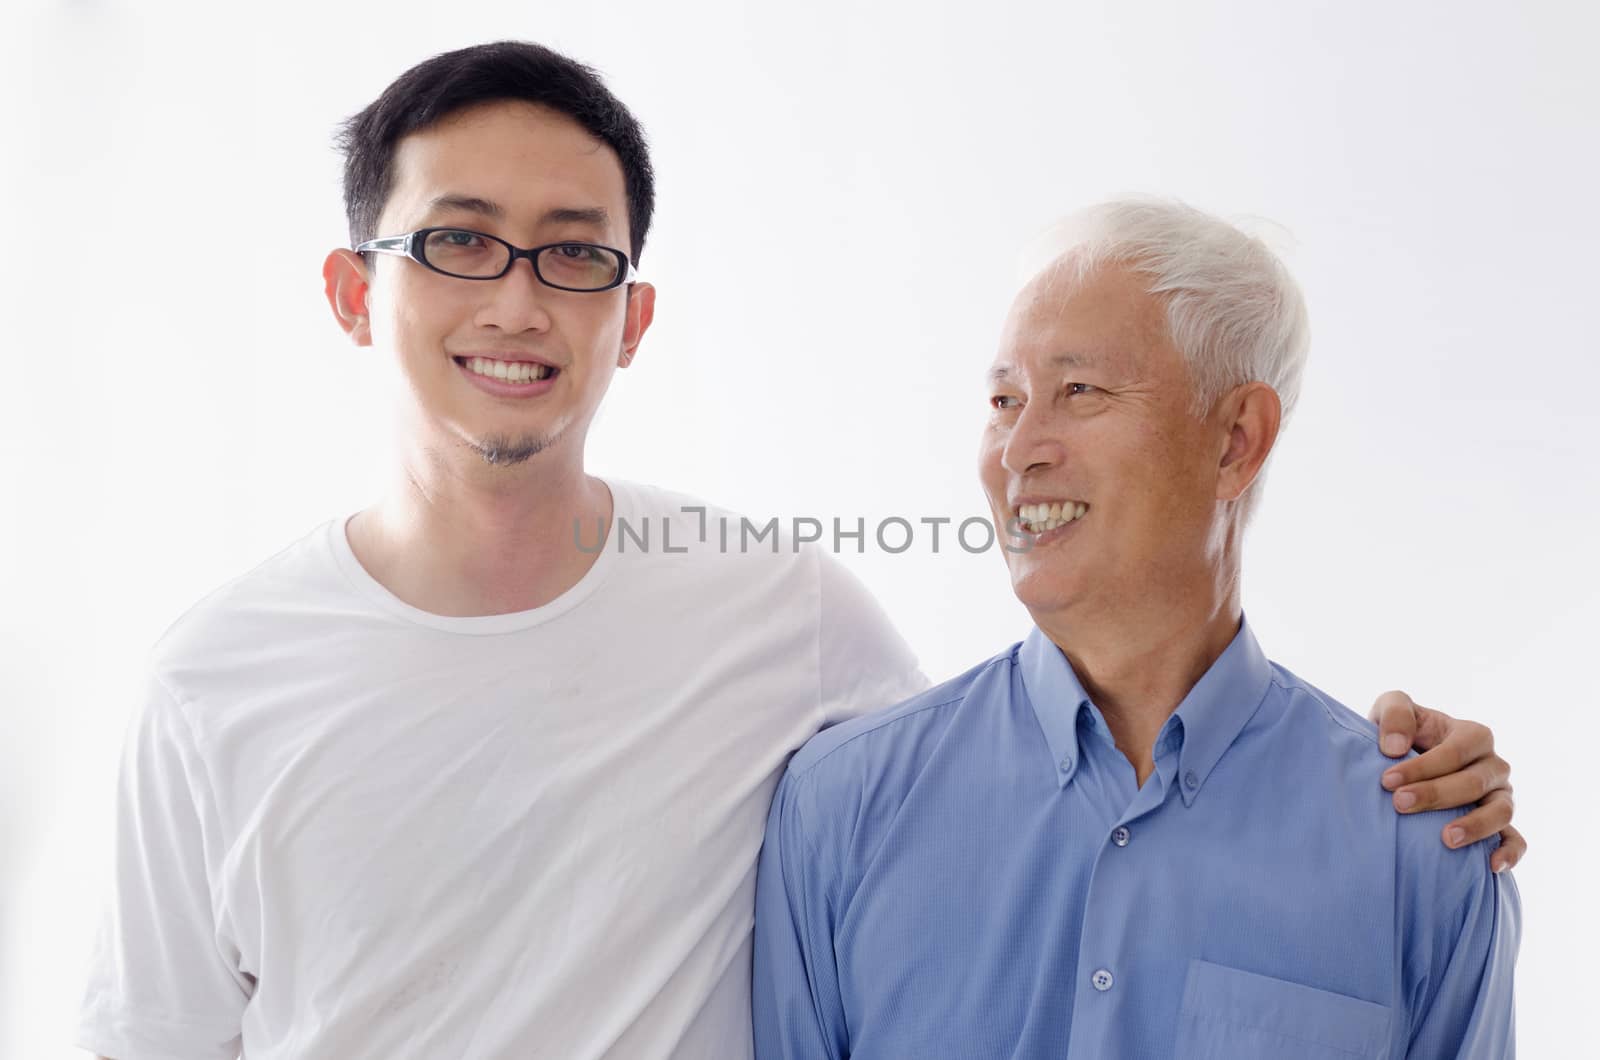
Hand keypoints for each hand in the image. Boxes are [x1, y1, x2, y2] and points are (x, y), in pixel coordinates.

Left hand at [1370, 690, 1523, 872]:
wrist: (1403, 764)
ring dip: (1475, 826)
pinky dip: (1509, 852)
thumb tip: (1395, 748)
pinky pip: (1516, 839)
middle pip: (1473, 783)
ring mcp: (1501, 796)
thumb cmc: (1401, 734)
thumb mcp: (1391, 707)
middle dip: (1435, 794)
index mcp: (1472, 735)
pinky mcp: (1502, 824)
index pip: (1454, 752)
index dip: (1422, 767)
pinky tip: (1490, 865)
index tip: (1387, 781)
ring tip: (1446, 839)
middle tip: (1399, 803)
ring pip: (1501, 811)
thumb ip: (1395, 715)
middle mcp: (1493, 766)